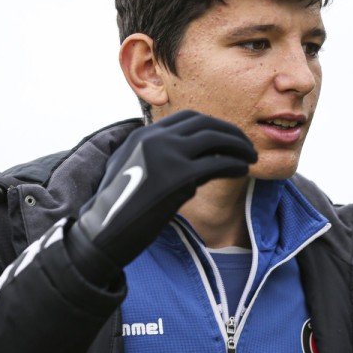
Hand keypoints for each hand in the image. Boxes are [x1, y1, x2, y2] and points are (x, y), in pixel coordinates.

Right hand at [66, 110, 256, 281]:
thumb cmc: (116, 209)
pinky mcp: (179, 177)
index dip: (212, 125)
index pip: (187, 118)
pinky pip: (218, 164)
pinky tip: (242, 171)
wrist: (102, 233)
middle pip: (205, 124)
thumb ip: (150, 156)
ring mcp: (167, 155)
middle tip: (245, 146)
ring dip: (238, 147)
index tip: (226, 137)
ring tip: (250, 158)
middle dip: (230, 132)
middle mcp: (156, 138)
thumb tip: (183, 159)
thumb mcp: (127, 170)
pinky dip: (234, 165)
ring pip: (215, 139)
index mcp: (143, 135)